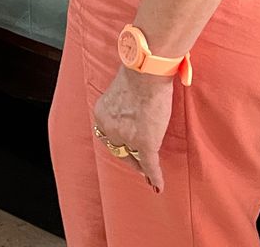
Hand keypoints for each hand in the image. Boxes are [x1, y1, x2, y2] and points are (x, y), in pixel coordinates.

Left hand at [92, 66, 174, 192]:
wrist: (147, 74)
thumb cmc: (138, 76)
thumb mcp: (120, 91)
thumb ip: (122, 104)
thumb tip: (133, 106)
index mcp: (102, 113)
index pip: (108, 135)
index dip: (119, 144)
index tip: (126, 151)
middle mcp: (109, 127)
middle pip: (119, 149)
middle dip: (129, 157)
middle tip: (139, 166)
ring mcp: (126, 137)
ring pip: (135, 157)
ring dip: (143, 166)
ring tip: (149, 175)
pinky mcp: (144, 143)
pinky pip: (149, 164)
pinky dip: (154, 176)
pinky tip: (158, 185)